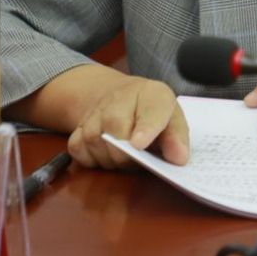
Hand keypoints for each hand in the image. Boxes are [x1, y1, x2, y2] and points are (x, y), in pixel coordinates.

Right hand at [65, 74, 189, 170]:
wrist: (121, 96)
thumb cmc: (151, 112)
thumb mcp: (172, 118)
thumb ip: (177, 138)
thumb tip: (179, 158)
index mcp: (152, 94)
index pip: (150, 110)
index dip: (146, 128)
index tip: (140, 145)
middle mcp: (119, 97)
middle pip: (115, 126)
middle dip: (126, 153)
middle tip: (138, 161)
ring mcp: (95, 111)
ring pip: (94, 140)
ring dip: (110, 159)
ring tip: (124, 158)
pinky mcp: (78, 127)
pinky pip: (78, 148)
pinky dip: (91, 159)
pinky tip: (105, 155)